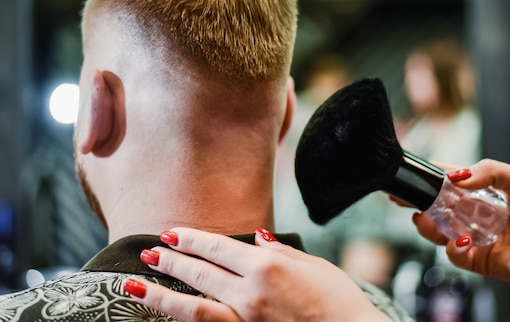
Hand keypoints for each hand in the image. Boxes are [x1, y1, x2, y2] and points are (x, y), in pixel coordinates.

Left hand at [124, 227, 391, 321]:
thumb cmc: (340, 301)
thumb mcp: (314, 266)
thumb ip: (280, 251)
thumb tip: (257, 238)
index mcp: (267, 267)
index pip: (218, 247)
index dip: (192, 239)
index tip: (171, 233)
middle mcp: (249, 293)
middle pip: (200, 273)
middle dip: (171, 261)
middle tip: (148, 252)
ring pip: (192, 308)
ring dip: (161, 295)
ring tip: (133, 286)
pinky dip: (186, 321)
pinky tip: (169, 317)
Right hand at [411, 159, 509, 307]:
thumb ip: (489, 171)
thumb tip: (457, 176)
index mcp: (479, 191)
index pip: (446, 180)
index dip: (427, 177)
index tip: (412, 174)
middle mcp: (470, 213)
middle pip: (432, 205)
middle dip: (415, 201)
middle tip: (402, 198)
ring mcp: (470, 235)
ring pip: (435, 230)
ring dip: (428, 224)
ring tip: (429, 219)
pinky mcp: (474, 259)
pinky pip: (452, 253)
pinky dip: (453, 247)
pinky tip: (463, 240)